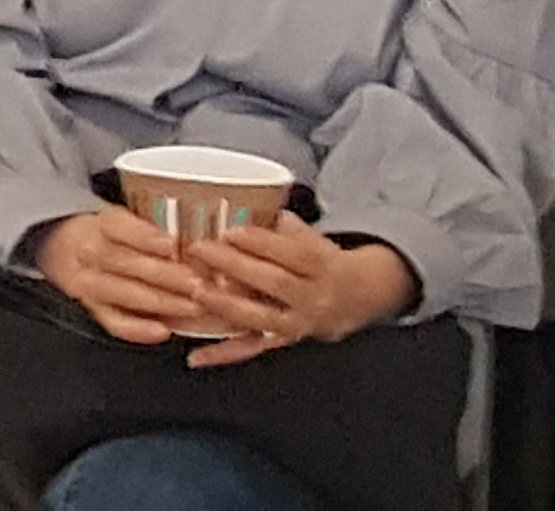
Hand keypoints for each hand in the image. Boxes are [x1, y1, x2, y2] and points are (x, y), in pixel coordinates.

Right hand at [26, 206, 208, 347]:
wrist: (69, 250)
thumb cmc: (116, 238)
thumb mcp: (131, 223)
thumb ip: (159, 233)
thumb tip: (204, 246)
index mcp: (100, 224)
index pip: (117, 225)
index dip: (143, 236)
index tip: (172, 245)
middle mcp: (88, 252)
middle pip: (121, 261)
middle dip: (163, 275)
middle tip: (198, 284)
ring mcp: (87, 282)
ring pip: (118, 291)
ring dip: (159, 301)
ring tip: (193, 308)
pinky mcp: (91, 308)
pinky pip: (112, 321)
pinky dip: (138, 329)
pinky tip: (164, 331)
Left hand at [180, 220, 414, 368]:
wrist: (358, 298)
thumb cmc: (321, 259)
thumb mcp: (310, 236)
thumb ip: (280, 223)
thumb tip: (246, 198)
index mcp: (323, 266)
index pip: (294, 254)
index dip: (263, 243)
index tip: (232, 231)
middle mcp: (314, 298)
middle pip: (275, 284)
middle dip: (237, 267)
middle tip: (200, 250)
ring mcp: (299, 324)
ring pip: (263, 319)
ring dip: (227, 307)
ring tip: (196, 292)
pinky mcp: (283, 341)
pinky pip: (252, 350)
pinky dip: (223, 354)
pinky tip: (195, 356)